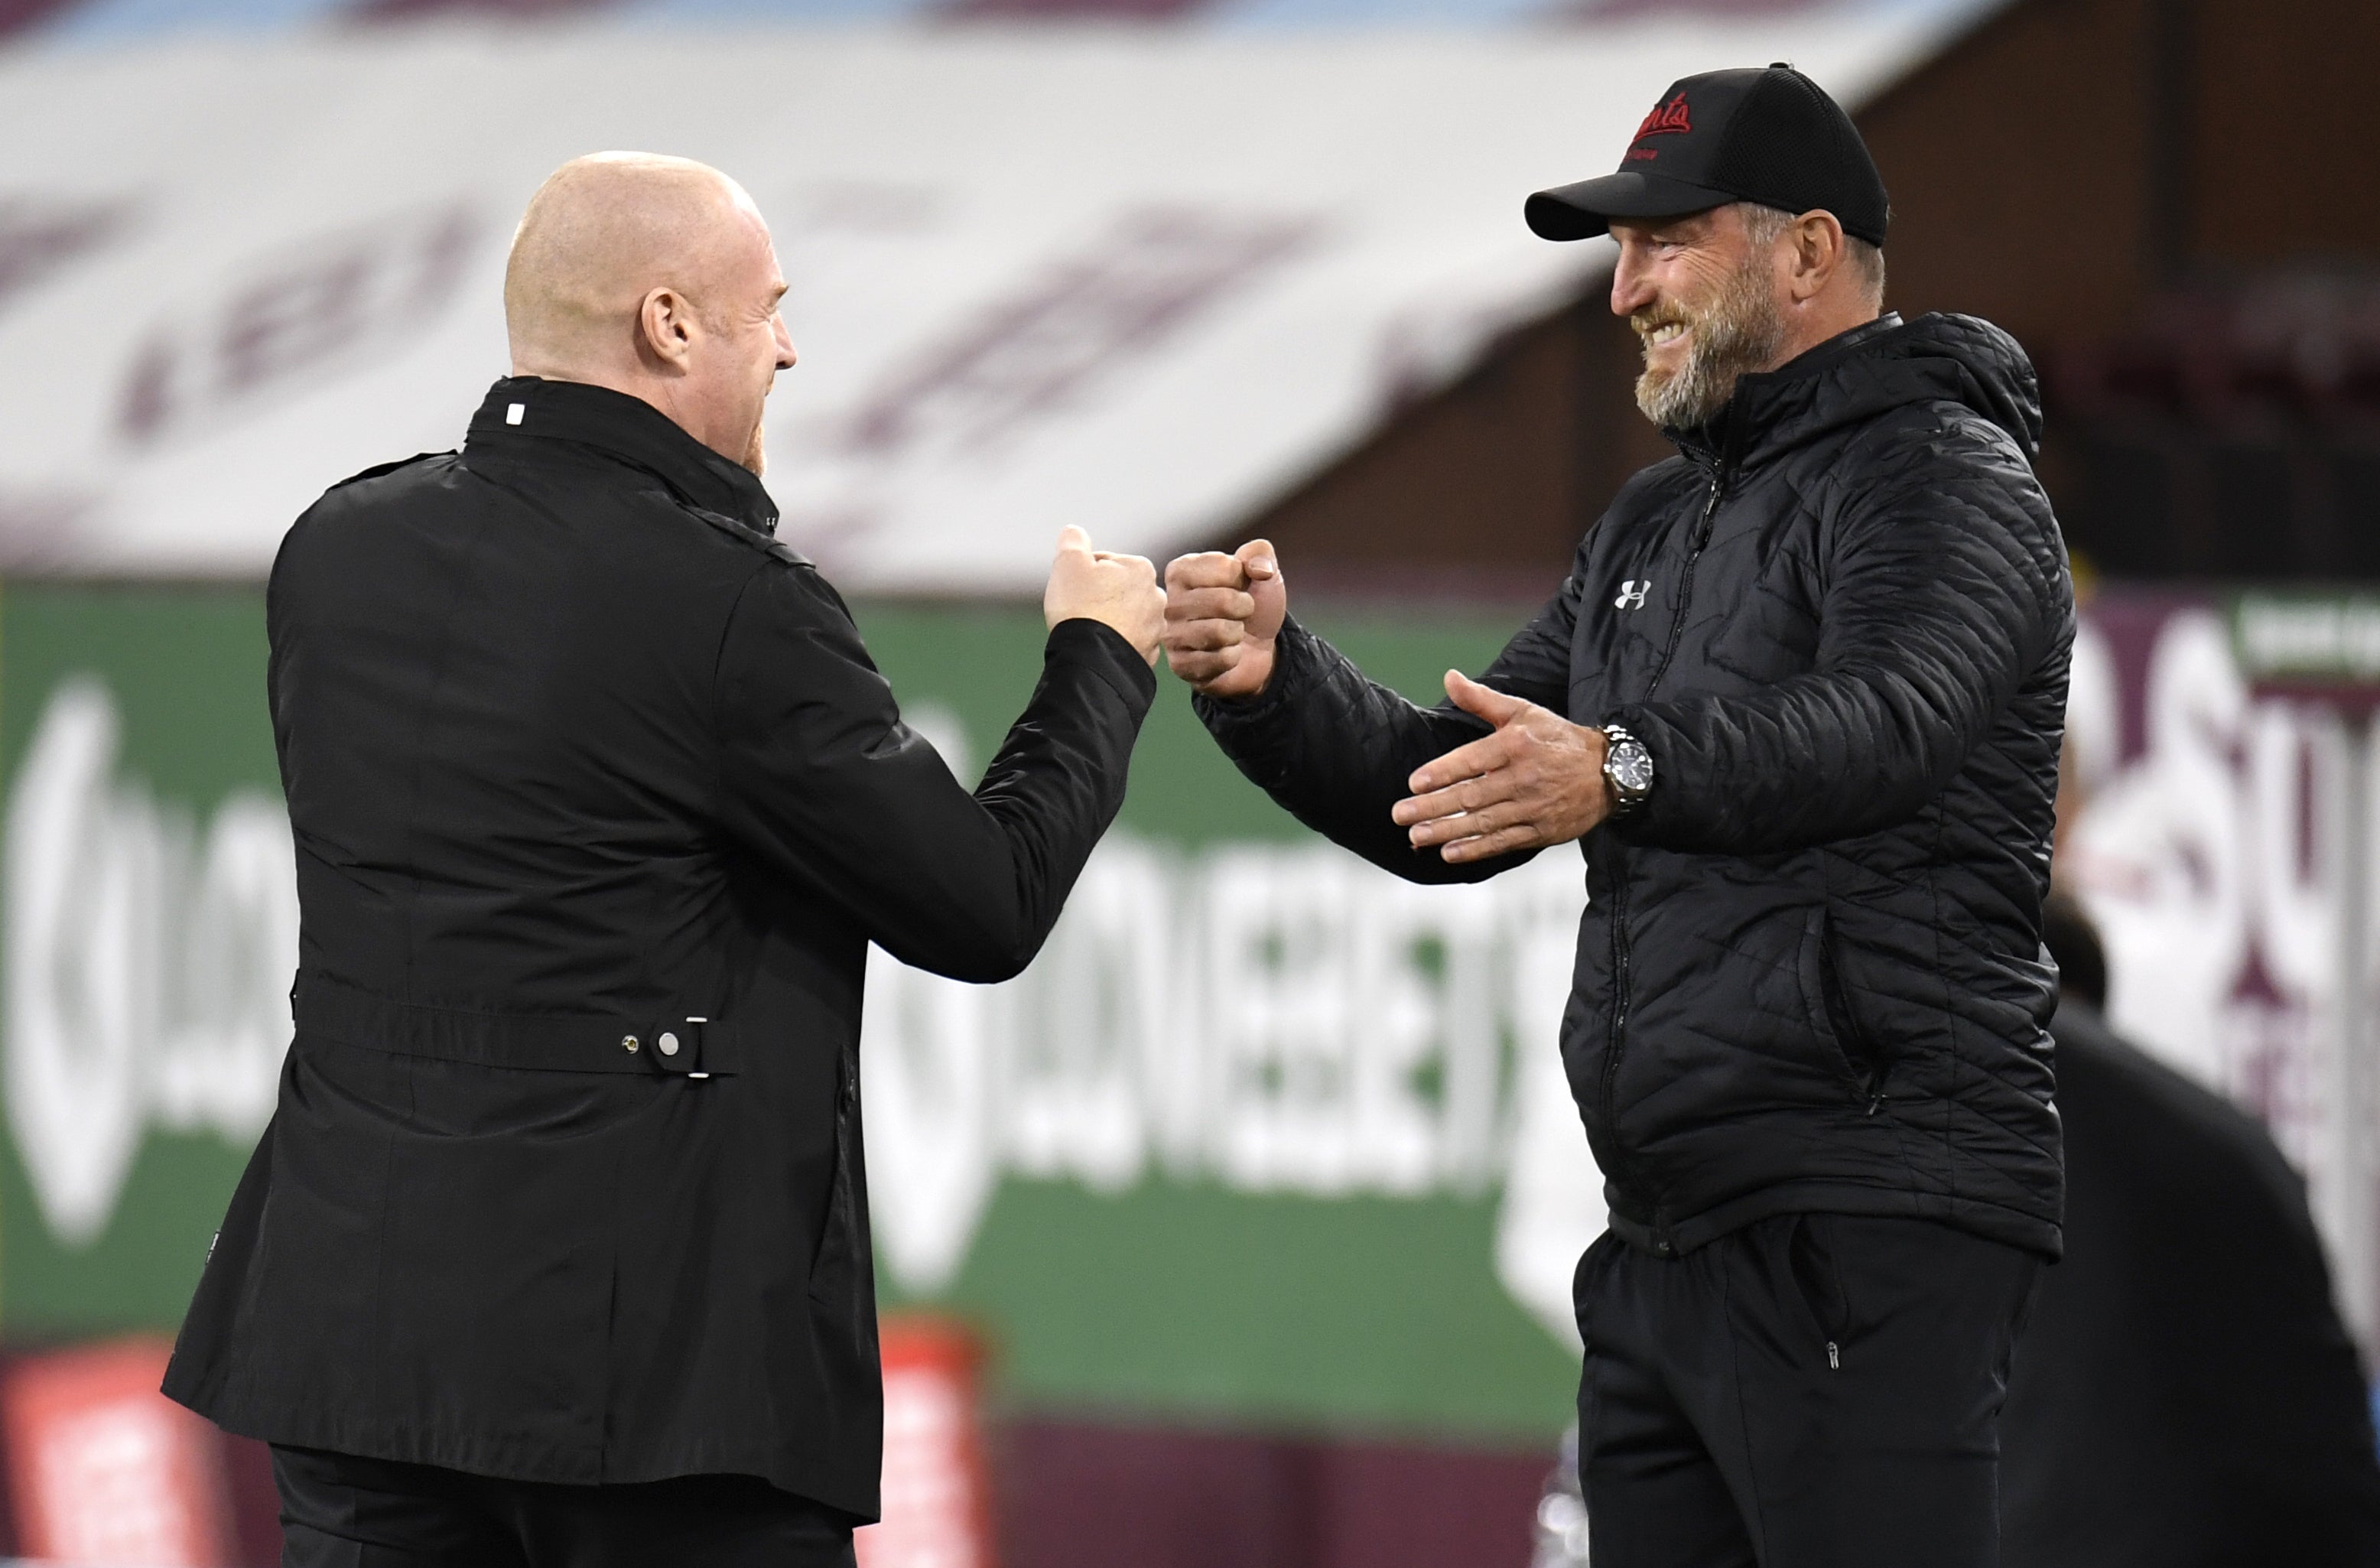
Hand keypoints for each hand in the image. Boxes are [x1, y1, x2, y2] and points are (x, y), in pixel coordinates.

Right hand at [1045, 525, 1163, 665]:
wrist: (1091, 660)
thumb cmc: (1080, 608)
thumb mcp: (1068, 562)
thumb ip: (1073, 541)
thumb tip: (1075, 532)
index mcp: (1141, 569)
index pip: (1104, 563)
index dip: (1082, 575)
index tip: (1075, 590)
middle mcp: (1157, 596)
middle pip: (1117, 591)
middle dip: (1099, 597)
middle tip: (1081, 610)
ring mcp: (1155, 628)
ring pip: (1124, 617)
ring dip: (1109, 621)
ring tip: (1090, 630)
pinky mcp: (1149, 655)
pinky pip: (1128, 642)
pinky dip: (1115, 643)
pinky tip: (1100, 646)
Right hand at [1161, 539, 1287, 698]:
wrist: (1257, 646)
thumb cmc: (1251, 602)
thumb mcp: (1261, 571)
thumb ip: (1260, 554)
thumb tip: (1261, 568)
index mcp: (1180, 571)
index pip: (1223, 567)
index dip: (1243, 577)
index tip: (1238, 585)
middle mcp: (1168, 602)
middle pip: (1222, 601)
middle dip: (1245, 607)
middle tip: (1240, 611)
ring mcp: (1171, 636)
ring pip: (1219, 632)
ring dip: (1237, 633)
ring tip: (1231, 631)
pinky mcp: (1180, 666)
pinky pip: (1220, 660)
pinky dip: (1233, 657)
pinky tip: (1224, 651)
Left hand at [1391, 671, 1612, 862]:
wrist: (1610, 771)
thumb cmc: (1558, 738)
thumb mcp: (1523, 711)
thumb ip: (1482, 699)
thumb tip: (1449, 676)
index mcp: (1516, 745)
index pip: (1473, 760)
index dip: (1443, 772)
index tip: (1414, 783)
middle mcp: (1524, 777)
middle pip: (1472, 795)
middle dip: (1433, 807)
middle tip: (1400, 815)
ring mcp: (1533, 807)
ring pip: (1484, 822)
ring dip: (1448, 831)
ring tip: (1416, 837)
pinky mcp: (1542, 831)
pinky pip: (1504, 842)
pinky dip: (1476, 849)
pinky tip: (1449, 854)